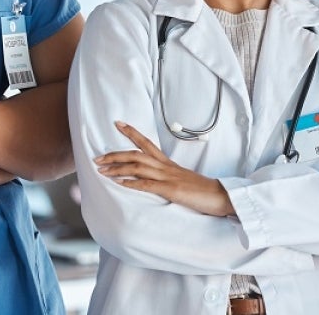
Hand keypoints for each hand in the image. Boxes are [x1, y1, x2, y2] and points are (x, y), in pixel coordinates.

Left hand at [95, 121, 233, 216]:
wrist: (221, 196)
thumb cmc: (202, 191)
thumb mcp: (182, 181)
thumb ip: (168, 178)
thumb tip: (154, 181)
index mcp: (169, 164)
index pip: (147, 143)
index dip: (131, 132)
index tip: (117, 123)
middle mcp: (166, 167)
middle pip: (136, 154)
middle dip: (115, 154)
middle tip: (97, 157)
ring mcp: (168, 177)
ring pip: (138, 167)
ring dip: (117, 168)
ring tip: (101, 170)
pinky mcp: (171, 190)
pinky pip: (147, 184)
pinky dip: (131, 183)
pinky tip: (119, 183)